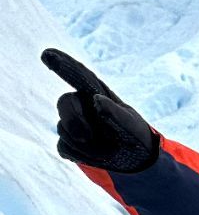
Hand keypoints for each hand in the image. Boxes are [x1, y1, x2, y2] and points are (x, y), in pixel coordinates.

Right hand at [40, 48, 159, 172]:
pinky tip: (98, 156)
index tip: (47, 54)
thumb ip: (115, 113)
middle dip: (74, 121)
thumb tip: (96, 100)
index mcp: (99, 93)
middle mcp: (82, 104)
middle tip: (87, 137)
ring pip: (64, 130)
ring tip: (110, 150)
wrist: (135, 161)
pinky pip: (64, 147)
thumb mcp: (132, 126)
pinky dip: (82, 156)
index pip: (79, 75)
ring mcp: (73, 123)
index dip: (63, 64)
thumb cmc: (135, 137)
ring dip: (88, 145)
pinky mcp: (68, 141)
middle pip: (64, 102)